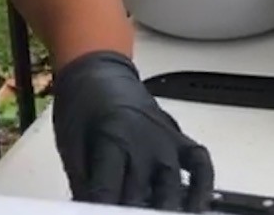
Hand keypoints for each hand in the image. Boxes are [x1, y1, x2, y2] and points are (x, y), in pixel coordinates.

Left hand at [53, 51, 214, 210]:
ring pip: (173, 187)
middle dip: (132, 213)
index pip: (107, 194)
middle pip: (140, 195)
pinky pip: (200, 163)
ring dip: (168, 209)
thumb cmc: (82, 108)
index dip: (102, 213)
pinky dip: (203, 187)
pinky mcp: (179, 137)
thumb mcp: (70, 148)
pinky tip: (198, 205)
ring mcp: (166, 139)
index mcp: (111, 140)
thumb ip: (84, 184)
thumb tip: (88, 210)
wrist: (100, 73)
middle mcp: (144, 141)